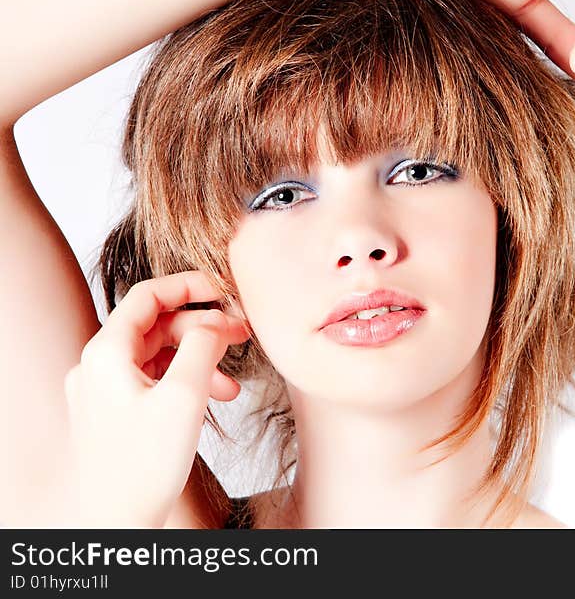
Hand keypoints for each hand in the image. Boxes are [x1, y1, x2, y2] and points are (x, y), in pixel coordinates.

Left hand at [61, 271, 249, 526]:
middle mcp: (98, 366)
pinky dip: (185, 382)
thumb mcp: (184, 396)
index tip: (223, 288)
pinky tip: (214, 399)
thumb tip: (216, 321)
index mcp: (106, 353)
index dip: (188, 286)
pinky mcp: (114, 413)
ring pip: (159, 356)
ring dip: (199, 359)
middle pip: (157, 327)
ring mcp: (103, 391)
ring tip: (232, 381)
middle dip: (203, 328)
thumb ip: (203, 346)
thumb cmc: (143, 466)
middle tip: (242, 334)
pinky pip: (154, 381)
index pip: (147, 296)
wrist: (117, 523)